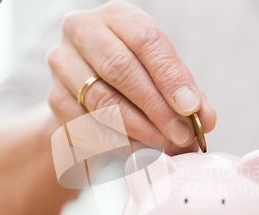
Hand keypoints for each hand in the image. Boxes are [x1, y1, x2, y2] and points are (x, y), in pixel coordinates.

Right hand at [46, 1, 216, 155]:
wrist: (87, 89)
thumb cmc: (134, 77)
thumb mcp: (161, 75)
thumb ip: (185, 93)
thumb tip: (205, 119)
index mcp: (117, 16)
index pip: (146, 41)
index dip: (171, 77)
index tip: (191, 109)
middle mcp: (83, 31)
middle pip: (120, 69)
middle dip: (156, 108)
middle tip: (181, 135)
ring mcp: (63, 64)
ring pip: (102, 101)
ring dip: (139, 130)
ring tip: (166, 147)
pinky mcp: (54, 98)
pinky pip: (87, 126)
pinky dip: (118, 144)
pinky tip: (140, 153)